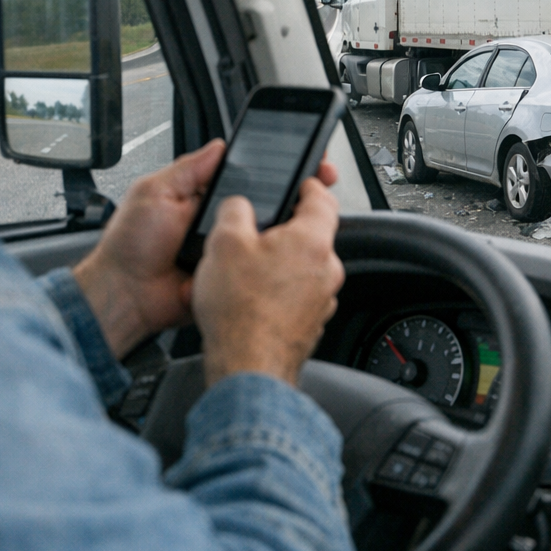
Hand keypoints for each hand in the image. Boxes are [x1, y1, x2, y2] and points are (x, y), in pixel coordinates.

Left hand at [72, 139, 224, 358]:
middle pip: (243, 210)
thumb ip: (187, 168)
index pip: (229, 182)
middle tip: (216, 220)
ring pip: (246, 239)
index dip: (239, 180)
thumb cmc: (129, 244)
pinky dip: (237, 267)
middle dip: (239, 213)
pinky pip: (242, 268)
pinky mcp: (221, 276)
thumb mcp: (154, 192)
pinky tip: (222, 265)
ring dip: (238, 240)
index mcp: (193, 199)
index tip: (245, 182)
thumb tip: (217, 148)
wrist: (124, 293)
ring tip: (213, 245)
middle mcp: (207, 224)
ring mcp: (216, 251)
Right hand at [193, 176, 343, 387]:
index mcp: (312, 240)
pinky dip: (279, 292)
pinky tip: (251, 300)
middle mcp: (326, 269)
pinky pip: (298, 296)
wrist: (246, 368)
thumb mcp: (224, 242)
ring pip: (304, 267)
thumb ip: (235, 209)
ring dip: (281, 263)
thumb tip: (239, 204)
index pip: (323, 197)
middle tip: (255, 231)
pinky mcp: (311, 324)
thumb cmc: (240, 311)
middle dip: (285, 229)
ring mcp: (322, 300)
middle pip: (312, 234)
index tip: (300, 182)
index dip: (309, 184)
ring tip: (246, 271)